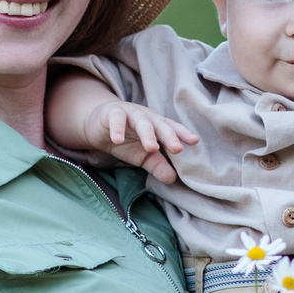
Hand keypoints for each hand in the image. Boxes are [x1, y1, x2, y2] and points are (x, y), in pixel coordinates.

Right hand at [83, 98, 198, 185]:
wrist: (99, 127)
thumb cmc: (127, 139)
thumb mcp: (143, 156)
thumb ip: (157, 166)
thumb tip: (172, 180)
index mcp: (158, 126)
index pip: (173, 129)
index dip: (183, 134)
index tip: (195, 141)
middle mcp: (147, 117)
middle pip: (160, 125)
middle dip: (169, 136)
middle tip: (177, 148)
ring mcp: (130, 113)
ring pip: (141, 121)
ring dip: (147, 134)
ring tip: (152, 147)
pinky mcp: (112, 113)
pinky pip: (116, 119)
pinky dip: (117, 128)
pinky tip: (118, 139)